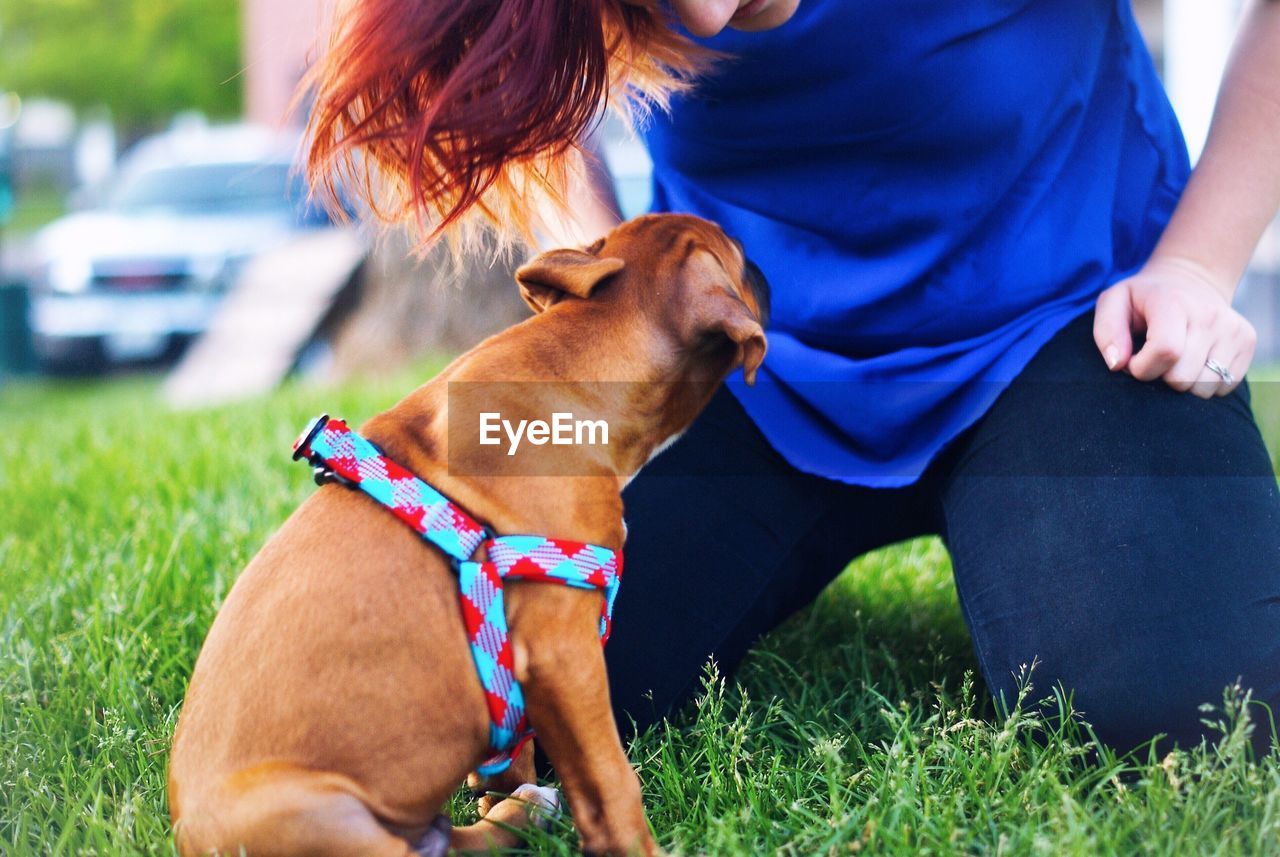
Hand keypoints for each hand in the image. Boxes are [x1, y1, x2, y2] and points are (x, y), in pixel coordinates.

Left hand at [1092, 256, 1256, 397]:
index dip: (1142, 368)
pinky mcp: (1247, 341)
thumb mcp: (1113, 303)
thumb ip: (1106, 332)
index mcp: (1173, 303)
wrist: (1190, 280)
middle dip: (1160, 377)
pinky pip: (1224, 387)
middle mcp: (1209, 314)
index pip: (1166, 351)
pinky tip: (1195, 361)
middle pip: (1182, 377)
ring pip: (1204, 388)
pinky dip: (1204, 383)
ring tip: (1175, 360)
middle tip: (1154, 359)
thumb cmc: (1143, 299)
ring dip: (1182, 383)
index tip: (1133, 362)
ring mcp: (1233, 329)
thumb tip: (1117, 364)